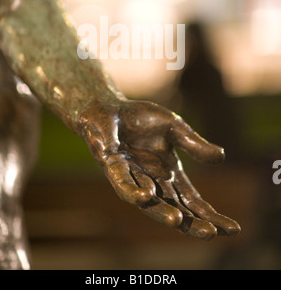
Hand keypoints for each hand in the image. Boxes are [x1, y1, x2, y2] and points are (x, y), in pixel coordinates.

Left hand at [80, 99, 240, 239]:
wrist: (108, 107)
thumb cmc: (140, 118)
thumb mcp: (174, 128)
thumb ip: (194, 144)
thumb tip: (222, 157)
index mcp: (168, 173)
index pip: (192, 200)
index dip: (210, 215)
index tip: (233, 229)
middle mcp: (151, 180)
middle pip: (174, 208)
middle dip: (191, 223)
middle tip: (210, 234)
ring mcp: (131, 175)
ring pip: (148, 202)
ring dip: (161, 212)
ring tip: (178, 221)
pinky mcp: (111, 165)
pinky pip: (122, 181)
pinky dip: (133, 190)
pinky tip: (146, 196)